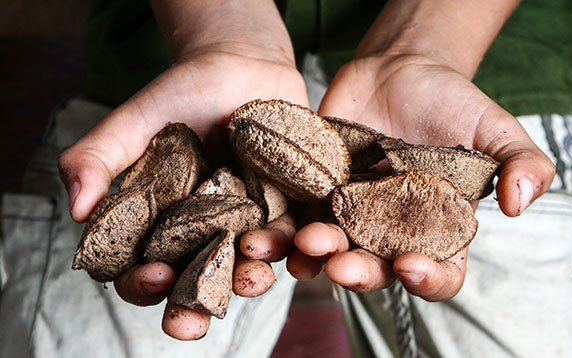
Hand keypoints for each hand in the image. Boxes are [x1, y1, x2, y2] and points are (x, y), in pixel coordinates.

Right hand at [58, 0, 307, 339]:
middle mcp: (206, 233)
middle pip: (198, 281)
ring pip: (249, 265)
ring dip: (250, 279)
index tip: (149, 276)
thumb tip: (76, 207)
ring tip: (250, 277)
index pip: (146, 268)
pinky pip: (293, 233)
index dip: (142, 282)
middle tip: (192, 320)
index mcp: (164, 225)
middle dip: (194, 304)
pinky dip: (294, 245)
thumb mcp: (134, 121)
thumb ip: (98, 157)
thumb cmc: (181, 93)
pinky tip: (294, 248)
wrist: (241, 64)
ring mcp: (248, 223)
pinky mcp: (287, 207)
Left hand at [288, 53, 554, 299]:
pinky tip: (274, 230)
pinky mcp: (319, 193)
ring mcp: (353, 215)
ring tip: (305, 245)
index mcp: (439, 229)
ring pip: (332, 251)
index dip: (427, 279)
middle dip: (359, 273)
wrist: (400, 70)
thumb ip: (522, 162)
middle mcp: (394, 232)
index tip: (409, 265)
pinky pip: (300, 217)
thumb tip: (521, 203)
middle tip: (341, 264)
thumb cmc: (452, 102)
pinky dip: (285, 228)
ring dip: (315, 257)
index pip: (440, 272)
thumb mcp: (495, 128)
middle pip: (377, 270)